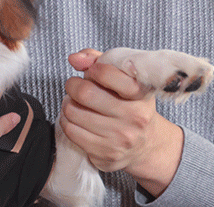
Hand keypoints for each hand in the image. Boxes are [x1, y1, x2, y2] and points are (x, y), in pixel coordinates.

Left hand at [61, 49, 183, 197]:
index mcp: (140, 93)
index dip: (92, 69)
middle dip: (72, 85)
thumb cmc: (131, 105)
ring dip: (68, 104)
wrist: (146, 145)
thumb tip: (74, 58)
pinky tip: (76, 119)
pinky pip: (71, 132)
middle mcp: (134, 116)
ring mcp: (120, 138)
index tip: (91, 72)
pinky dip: (67, 122)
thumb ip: (99, 60)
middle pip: (85, 93)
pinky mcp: (106, 154)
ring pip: (73, 113)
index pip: (107, 73)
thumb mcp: (124, 79)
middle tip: (74, 86)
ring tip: (76, 103)